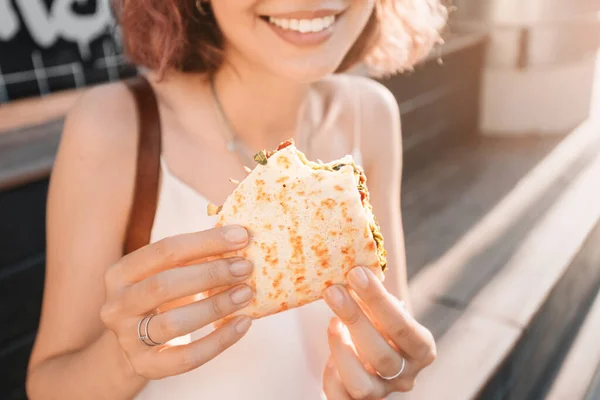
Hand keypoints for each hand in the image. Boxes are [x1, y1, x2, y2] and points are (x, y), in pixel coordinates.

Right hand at [100, 225, 254, 379]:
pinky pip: (186, 358)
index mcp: (121, 273)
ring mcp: (127, 339)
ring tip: (246, 294)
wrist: (134, 343)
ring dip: (215, 306)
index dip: (205, 242)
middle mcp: (117, 305)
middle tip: (245, 267)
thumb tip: (240, 237)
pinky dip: (219, 341)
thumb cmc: (162, 297)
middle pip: (164, 286)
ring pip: (173, 323)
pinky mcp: (145, 366)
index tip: (241, 236)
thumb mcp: (168, 272)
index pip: (165, 250)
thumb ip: (195, 256)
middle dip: (210, 274)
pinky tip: (243, 323)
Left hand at [322, 267, 435, 398]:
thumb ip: (377, 296)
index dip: (378, 301)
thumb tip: (354, 265)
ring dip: (341, 350)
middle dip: (355, 320)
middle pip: (382, 356)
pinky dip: (331, 374)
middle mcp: (406, 375)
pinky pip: (341, 397)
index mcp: (421, 349)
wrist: (371, 354)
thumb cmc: (379, 324)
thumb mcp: (386, 311)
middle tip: (333, 291)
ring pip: (363, 385)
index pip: (404, 328)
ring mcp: (383, 393)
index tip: (356, 273)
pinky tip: (328, 354)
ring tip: (332, 323)